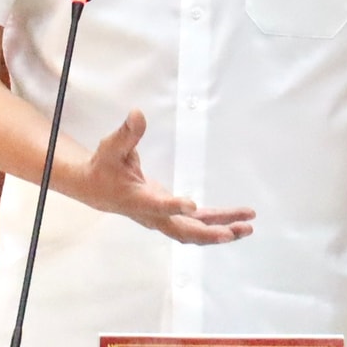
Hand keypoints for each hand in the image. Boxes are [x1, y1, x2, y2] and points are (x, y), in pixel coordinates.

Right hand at [73, 110, 255, 244]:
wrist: (98, 191)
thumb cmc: (105, 167)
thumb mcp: (112, 147)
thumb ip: (127, 133)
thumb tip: (137, 113)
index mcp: (139, 200)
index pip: (157, 206)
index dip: (173, 206)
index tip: (191, 204)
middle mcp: (154, 215)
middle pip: (184, 231)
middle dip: (210, 232)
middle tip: (235, 231)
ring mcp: (165, 219)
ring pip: (196, 232)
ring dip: (222, 231)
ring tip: (249, 226)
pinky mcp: (172, 216)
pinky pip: (198, 224)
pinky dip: (218, 224)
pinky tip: (238, 221)